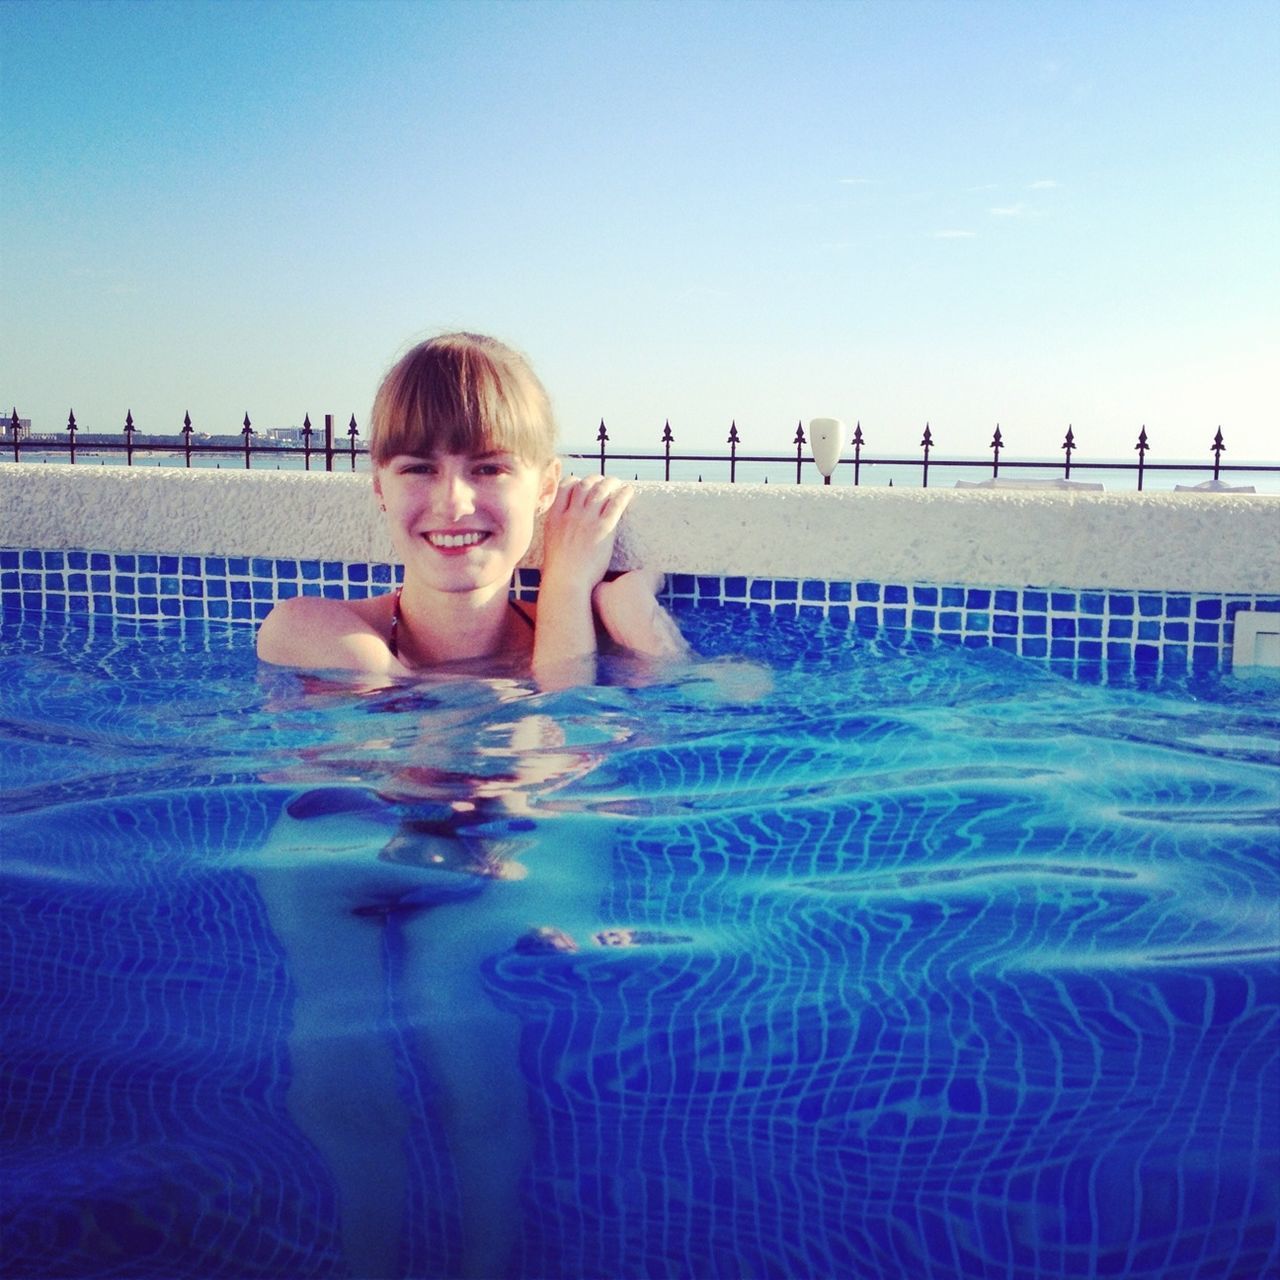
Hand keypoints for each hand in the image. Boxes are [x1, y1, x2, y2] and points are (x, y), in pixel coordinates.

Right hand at [539, 475, 634, 594]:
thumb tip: (564, 529)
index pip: (565, 487)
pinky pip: (616, 504)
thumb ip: (557, 529)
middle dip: (595, 479)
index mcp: (555, 517)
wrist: (566, 581)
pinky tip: (629, 490)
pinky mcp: (603, 528)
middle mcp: (570, 514)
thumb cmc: (558, 570)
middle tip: (603, 481)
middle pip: (584, 485)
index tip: (582, 482)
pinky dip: (623, 494)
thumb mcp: (550, 542)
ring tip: (617, 483)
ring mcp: (587, 520)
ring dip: (610, 483)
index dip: (575, 481)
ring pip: (600, 490)